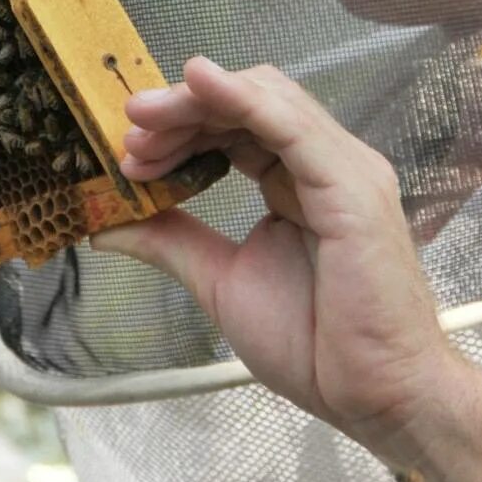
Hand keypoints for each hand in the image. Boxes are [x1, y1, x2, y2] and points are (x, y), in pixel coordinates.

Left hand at [93, 55, 471, 451]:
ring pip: (265, 100)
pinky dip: (242, 99)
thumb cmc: (316, 346)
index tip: (129, 152)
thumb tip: (105, 224)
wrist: (377, 398)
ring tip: (143, 119)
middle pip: (246, 101)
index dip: (179, 126)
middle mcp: (324, 164)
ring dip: (196, 102)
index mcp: (297, 180)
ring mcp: (343, 170)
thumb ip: (171, 240)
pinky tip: (199, 83)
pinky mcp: (351, 188)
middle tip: (129, 129)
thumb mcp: (221, 280)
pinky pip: (292, 126)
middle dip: (181, 108)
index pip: (235, 124)